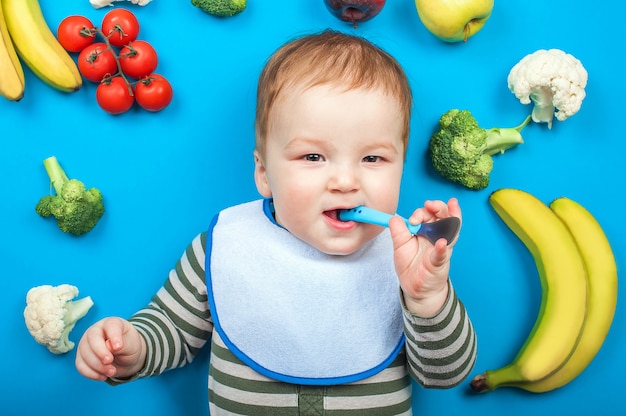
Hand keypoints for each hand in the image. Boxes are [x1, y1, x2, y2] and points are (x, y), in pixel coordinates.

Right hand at [75, 317, 146, 380]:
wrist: (125, 358)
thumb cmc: (129, 347)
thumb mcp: (132, 345)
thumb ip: (123, 344)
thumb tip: (110, 347)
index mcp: (112, 323)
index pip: (111, 325)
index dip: (114, 336)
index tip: (118, 347)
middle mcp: (96, 330)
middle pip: (92, 337)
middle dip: (100, 352)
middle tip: (110, 361)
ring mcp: (86, 343)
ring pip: (85, 353)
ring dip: (97, 366)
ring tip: (112, 372)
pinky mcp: (81, 356)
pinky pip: (80, 365)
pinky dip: (91, 373)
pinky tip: (103, 377)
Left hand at [389, 198, 460, 316]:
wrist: (415, 289)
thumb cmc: (411, 265)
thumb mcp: (400, 245)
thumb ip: (398, 231)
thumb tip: (394, 217)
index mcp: (427, 231)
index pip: (430, 214)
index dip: (422, 212)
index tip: (412, 219)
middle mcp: (437, 236)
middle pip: (445, 216)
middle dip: (439, 207)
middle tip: (430, 205)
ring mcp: (441, 249)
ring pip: (451, 230)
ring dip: (451, 217)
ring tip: (451, 207)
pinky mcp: (439, 263)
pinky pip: (442, 254)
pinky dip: (442, 248)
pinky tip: (442, 242)